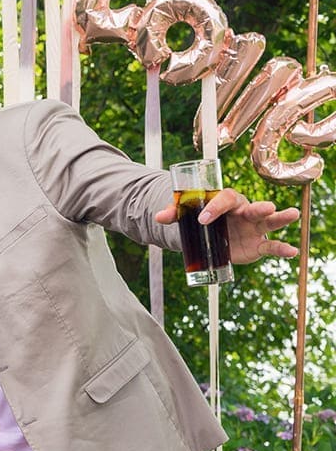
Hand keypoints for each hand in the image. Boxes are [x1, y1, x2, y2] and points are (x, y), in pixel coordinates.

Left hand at [155, 187, 299, 263]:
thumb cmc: (201, 217)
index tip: (201, 220)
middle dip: (258, 207)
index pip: (224, 199)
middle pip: (252, 206)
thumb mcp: (186, 214)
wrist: (209, 233)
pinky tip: (293, 252)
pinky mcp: (257, 245)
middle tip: (265, 207)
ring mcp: (253, 228)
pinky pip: (271, 246)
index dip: (215, 207)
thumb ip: (174, 214)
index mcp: (226, 201)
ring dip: (279, 218)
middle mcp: (244, 211)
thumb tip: (158, 217)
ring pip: (268, 221)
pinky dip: (282, 249)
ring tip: (291, 214)